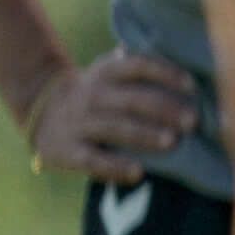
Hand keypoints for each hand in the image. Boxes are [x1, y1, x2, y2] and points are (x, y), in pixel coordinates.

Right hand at [13, 52, 195, 180]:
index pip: (137, 66)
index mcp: (106, 73)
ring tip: (172, 141)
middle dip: (163, 109)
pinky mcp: (67, 151)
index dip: (165, 73)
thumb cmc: (98, 95)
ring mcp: (78, 124)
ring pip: (114, 128)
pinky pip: (92, 160)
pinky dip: (114, 167)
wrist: (41, 111)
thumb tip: (192, 60)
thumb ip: (143, 70)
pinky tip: (138, 173)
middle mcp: (91, 96)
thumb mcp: (112, 74)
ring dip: (144, 135)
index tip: (192, 86)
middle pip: (131, 100)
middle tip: (193, 121)